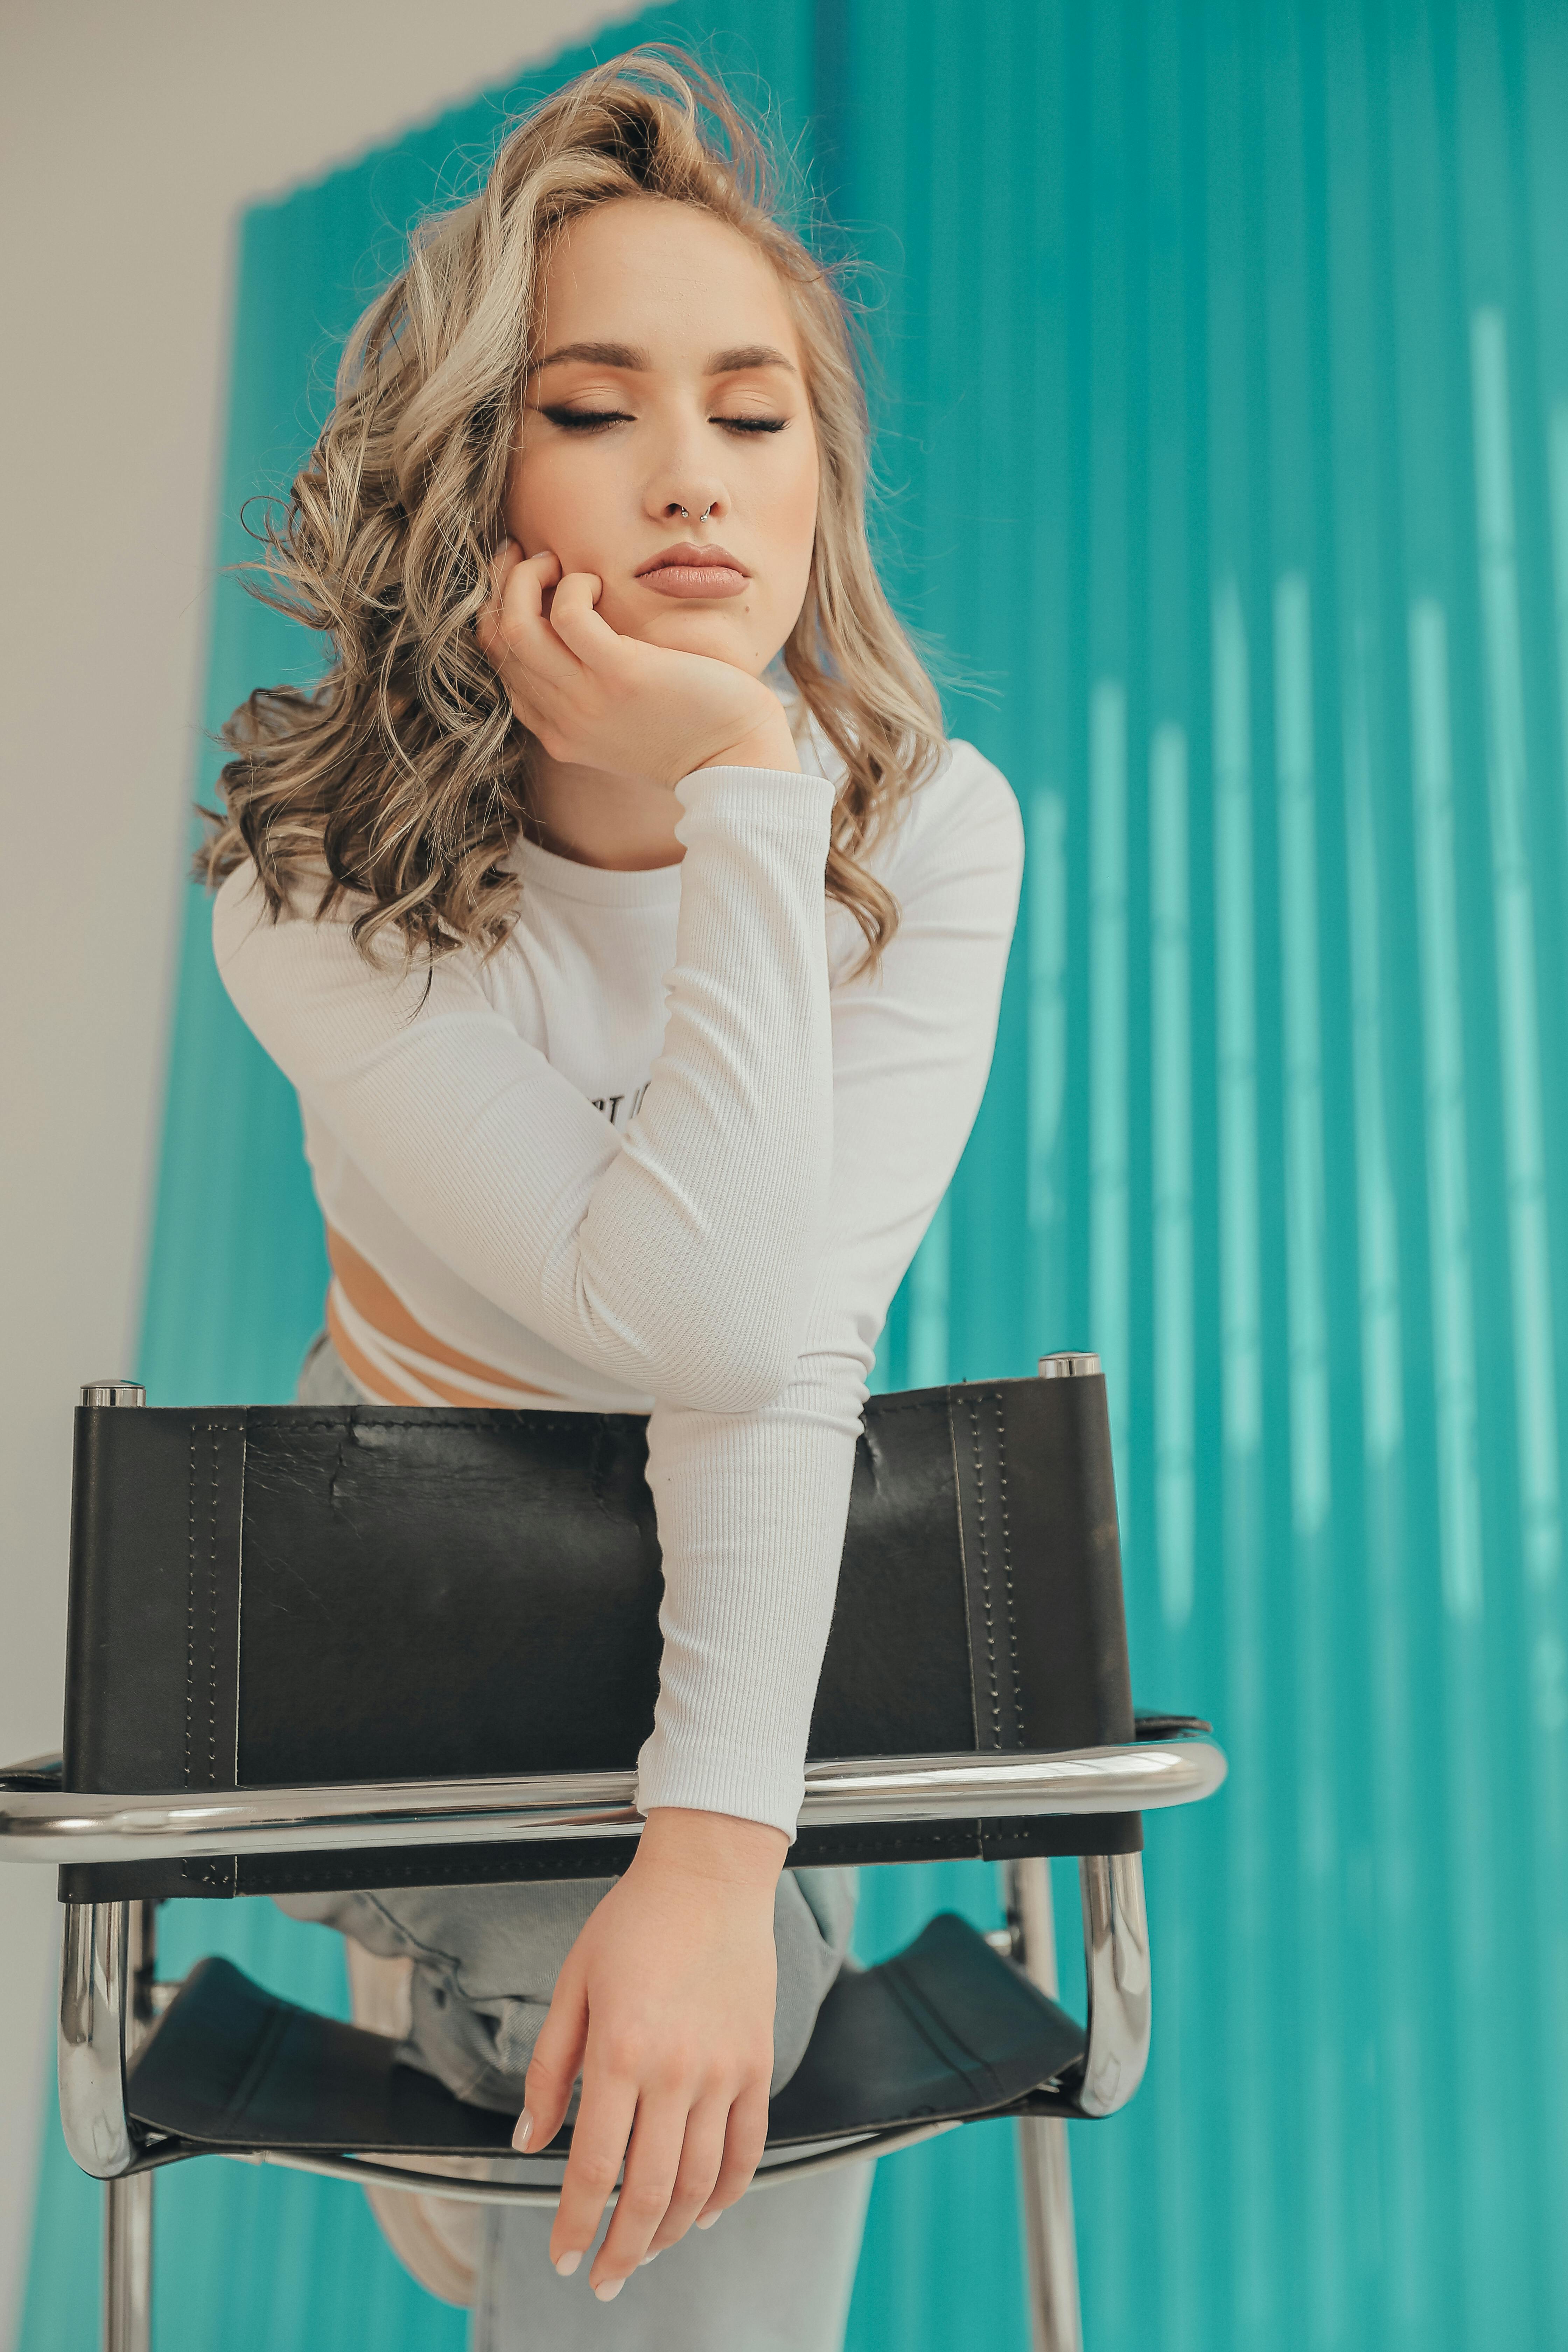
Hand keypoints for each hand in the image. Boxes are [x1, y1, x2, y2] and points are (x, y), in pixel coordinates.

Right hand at [476, 544, 800, 781]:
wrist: (736, 759)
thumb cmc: (691, 728)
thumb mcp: (623, 721)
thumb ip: (588, 693)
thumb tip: (569, 635)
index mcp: (558, 731)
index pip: (501, 666)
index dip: (503, 613)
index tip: (525, 583)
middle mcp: (562, 720)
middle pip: (499, 641)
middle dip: (504, 585)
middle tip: (533, 558)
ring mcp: (586, 700)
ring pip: (517, 627)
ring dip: (526, 579)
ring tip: (556, 566)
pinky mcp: (620, 676)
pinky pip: (568, 615)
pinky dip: (574, 586)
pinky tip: (598, 583)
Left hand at [515, 1807, 787, 2299]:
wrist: (709, 1874)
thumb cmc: (634, 1921)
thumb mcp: (571, 1985)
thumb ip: (549, 2069)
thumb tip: (527, 2141)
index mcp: (620, 2050)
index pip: (594, 2167)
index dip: (576, 2225)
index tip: (564, 2259)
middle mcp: (675, 2069)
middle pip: (650, 2191)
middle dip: (622, 2248)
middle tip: (603, 2279)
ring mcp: (724, 2069)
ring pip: (700, 2182)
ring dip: (670, 2231)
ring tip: (645, 2250)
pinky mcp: (757, 2063)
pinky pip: (748, 2147)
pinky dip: (727, 2193)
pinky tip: (705, 2215)